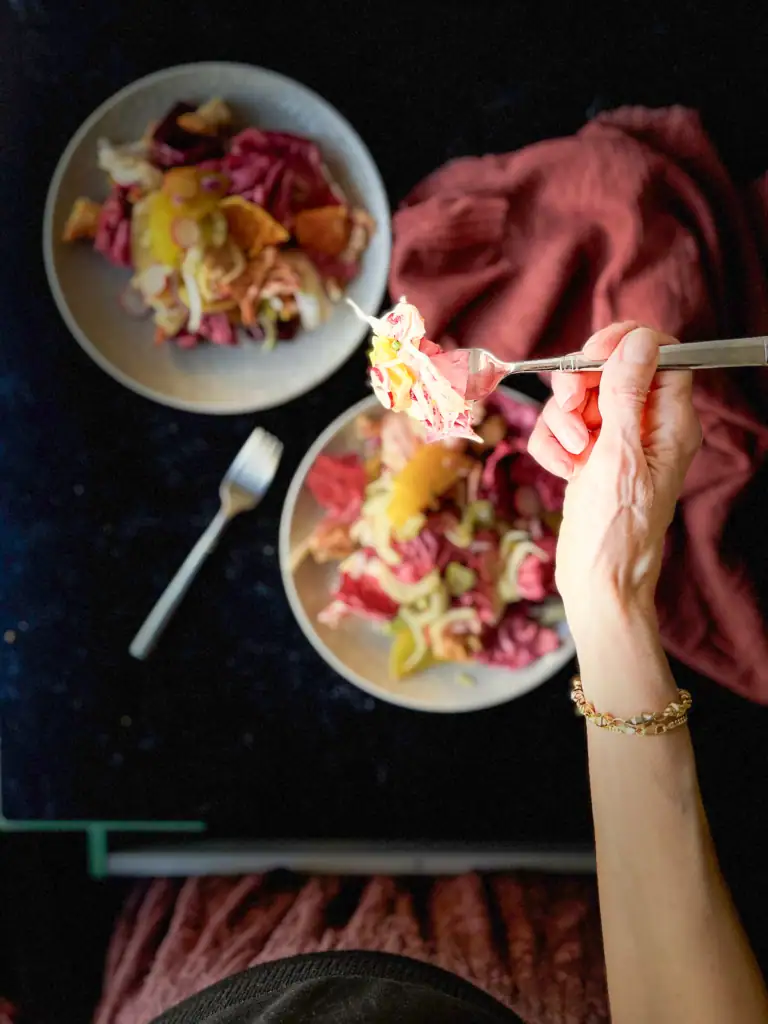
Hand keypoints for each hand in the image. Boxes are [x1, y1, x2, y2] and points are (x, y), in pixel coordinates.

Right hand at [528, 324, 700, 638]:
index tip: (591, 354)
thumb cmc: (618, 531)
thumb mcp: (620, 456)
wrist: (596, 583)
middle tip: (572, 410)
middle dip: (580, 388)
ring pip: (576, 400)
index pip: (657, 354)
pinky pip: (559, 429)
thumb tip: (639, 341)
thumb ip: (626, 394)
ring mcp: (613, 442)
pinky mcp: (586, 458)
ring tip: (571, 455)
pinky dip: (552, 446)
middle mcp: (644, 426)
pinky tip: (562, 472)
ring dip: (562, 422)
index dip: (622, 345)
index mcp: (670, 421)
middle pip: (607, 371)